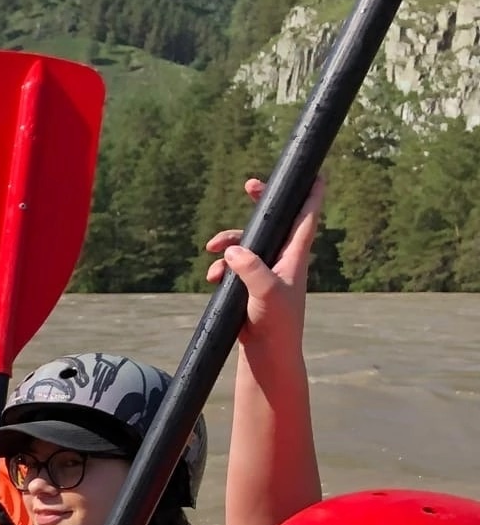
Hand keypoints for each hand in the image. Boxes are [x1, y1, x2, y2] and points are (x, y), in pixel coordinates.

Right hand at [204, 177, 321, 354]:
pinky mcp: (250, 285)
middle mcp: (282, 259)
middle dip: (262, 203)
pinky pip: (233, 266)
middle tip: (250, 185)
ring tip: (211, 249)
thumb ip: (250, 268)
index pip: (307, 217)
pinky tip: (213, 278)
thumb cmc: (277, 323)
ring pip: (247, 244)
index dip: (312, 193)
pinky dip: (221, 268)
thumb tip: (232, 251)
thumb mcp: (266, 292)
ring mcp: (265, 271)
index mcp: (294, 255)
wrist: (268, 352)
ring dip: (228, 242)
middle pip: (275, 221)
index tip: (314, 172)